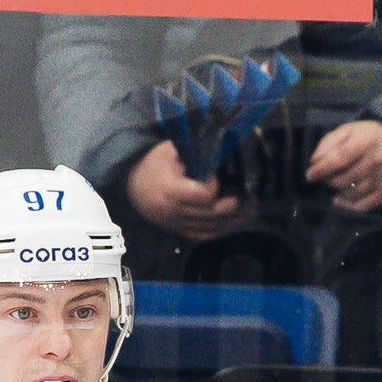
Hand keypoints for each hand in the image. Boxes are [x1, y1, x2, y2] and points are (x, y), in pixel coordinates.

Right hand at [126, 143, 248, 240]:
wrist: (130, 184)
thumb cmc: (153, 163)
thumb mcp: (170, 149)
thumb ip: (194, 150)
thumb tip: (222, 145)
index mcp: (170, 190)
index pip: (202, 195)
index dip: (215, 186)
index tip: (216, 176)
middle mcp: (172, 211)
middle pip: (210, 213)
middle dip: (233, 206)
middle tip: (249, 197)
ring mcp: (174, 223)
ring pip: (210, 227)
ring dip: (233, 221)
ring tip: (251, 211)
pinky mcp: (177, 230)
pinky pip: (202, 235)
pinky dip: (221, 231)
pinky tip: (236, 224)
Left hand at [308, 120, 381, 212]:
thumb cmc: (364, 137)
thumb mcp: (346, 131)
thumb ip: (328, 143)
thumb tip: (315, 161)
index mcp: (367, 141)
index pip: (339, 159)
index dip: (321, 169)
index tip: (310, 176)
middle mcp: (378, 159)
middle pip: (342, 180)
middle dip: (329, 180)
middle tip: (328, 177)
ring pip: (350, 194)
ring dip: (339, 191)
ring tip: (339, 183)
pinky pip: (362, 206)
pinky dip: (347, 205)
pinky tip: (340, 198)